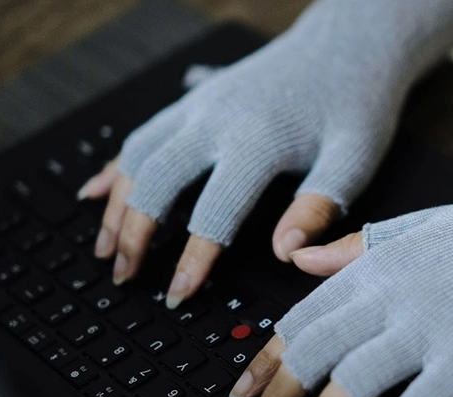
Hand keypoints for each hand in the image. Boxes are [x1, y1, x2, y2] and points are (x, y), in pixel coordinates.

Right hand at [77, 0, 452, 305]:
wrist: (347, 46)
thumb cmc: (356, 105)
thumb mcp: (354, 159)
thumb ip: (320, 207)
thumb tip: (285, 254)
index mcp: (258, 141)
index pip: (213, 212)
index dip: (192, 259)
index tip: (178, 294)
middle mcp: (218, 119)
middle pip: (157, 182)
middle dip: (133, 233)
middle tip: (123, 277)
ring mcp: (201, 105)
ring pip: (139, 156)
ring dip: (116, 203)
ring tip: (105, 248)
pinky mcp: (197, 98)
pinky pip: (144, 132)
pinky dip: (117, 164)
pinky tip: (96, 189)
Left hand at [229, 125, 452, 396]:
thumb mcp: (424, 225)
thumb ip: (358, 244)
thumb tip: (303, 259)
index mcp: (379, 261)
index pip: (302, 316)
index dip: (266, 360)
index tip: (245, 390)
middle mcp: (395, 293)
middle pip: (313, 352)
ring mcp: (432, 325)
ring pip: (351, 383)